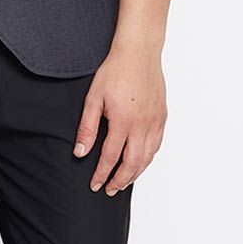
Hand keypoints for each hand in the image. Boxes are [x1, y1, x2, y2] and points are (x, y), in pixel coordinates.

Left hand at [72, 40, 166, 194]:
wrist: (139, 53)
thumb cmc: (115, 71)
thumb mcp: (93, 99)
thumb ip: (87, 128)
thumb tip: (81, 152)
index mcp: (123, 121)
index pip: (111, 157)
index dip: (102, 174)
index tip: (95, 185)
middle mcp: (142, 125)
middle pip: (132, 163)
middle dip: (120, 180)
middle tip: (110, 190)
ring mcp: (155, 121)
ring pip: (148, 157)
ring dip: (135, 173)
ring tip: (124, 182)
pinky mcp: (162, 116)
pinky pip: (157, 144)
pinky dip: (148, 158)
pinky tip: (140, 162)